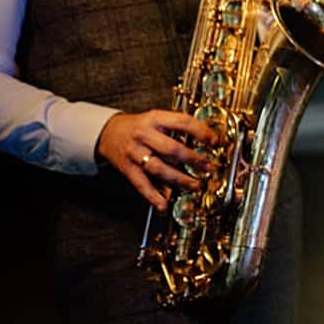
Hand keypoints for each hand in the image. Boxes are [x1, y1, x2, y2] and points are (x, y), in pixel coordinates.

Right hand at [96, 110, 218, 210]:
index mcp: (155, 119)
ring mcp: (135, 153)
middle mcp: (145, 135)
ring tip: (196, 185)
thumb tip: (207, 140)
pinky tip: (163, 205)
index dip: (202, 132)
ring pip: (159, 168)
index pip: (183, 122)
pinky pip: (142, 185)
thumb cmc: (139, 126)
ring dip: (180, 179)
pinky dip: (153, 197)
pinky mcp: (128, 169)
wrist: (108, 132)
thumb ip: (178, 128)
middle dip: (193, 159)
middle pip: (172, 148)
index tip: (216, 142)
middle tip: (209, 167)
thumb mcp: (158, 118)